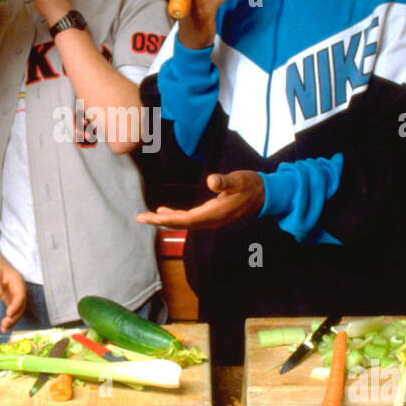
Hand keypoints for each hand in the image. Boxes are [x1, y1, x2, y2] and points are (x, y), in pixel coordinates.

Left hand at [0, 256, 26, 332]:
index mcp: (18, 282)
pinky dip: (10, 320)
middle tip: (5, 324)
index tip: (8, 314)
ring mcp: (16, 296)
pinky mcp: (11, 300)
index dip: (16, 305)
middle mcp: (20, 290)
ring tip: (4, 329)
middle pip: (21, 305)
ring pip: (18, 310)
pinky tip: (4, 328)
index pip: (20, 296)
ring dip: (13, 320)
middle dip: (15, 316)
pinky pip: (13, 311)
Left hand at [136, 170, 264, 229]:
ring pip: (184, 223)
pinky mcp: (211, 216)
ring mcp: (211, 220)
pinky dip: (175, 217)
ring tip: (147, 217)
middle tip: (140, 217)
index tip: (150, 217)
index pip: (186, 220)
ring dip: (165, 220)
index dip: (166, 219)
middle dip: (160, 222)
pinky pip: (189, 220)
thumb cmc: (251, 186)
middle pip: (181, 224)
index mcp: (215, 213)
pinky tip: (164, 212)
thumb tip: (211, 181)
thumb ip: (225, 182)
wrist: (265, 195)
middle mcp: (211, 220)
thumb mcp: (239, 180)